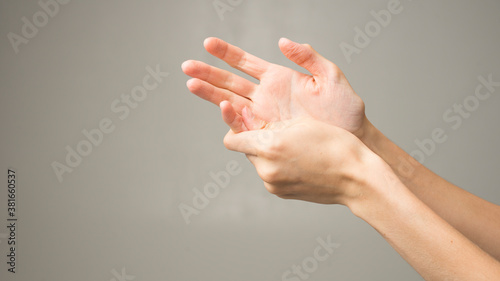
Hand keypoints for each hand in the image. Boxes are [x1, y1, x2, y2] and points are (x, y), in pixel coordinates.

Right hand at [182, 37, 366, 136]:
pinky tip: (222, 110)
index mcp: (279, 78)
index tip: (207, 43)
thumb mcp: (331, 78)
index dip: (226, 52)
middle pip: (230, 82)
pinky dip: (231, 118)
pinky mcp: (267, 135)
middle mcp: (267, 96)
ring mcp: (265, 116)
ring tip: (191, 84)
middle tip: (187, 66)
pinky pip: (244, 126)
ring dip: (211, 94)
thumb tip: (284, 42)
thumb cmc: (346, 110)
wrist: (352, 141)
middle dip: (208, 73)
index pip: (245, 62)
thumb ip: (308, 58)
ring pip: (231, 103)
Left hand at [219, 101, 377, 204]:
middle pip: (245, 149)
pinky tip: (299, 160)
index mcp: (269, 146)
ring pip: (258, 162)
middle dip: (256, 139)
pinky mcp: (280, 193)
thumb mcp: (301, 122)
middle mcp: (266, 168)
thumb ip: (271, 121)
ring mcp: (272, 184)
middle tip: (278, 130)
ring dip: (267, 152)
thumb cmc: (335, 145)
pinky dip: (277, 165)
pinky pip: (269, 174)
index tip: (238, 118)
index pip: (232, 139)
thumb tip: (247, 118)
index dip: (233, 127)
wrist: (356, 178)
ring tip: (295, 146)